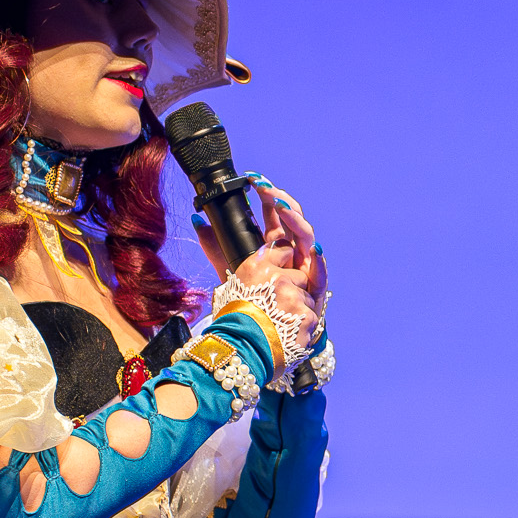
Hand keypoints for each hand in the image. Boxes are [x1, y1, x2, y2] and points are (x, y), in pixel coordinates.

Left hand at [195, 179, 326, 296]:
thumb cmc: (249, 305)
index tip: (253, 180)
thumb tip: (197, 219)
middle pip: (293, 220)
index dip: (268, 196)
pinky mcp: (315, 290)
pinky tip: (313, 250)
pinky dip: (318, 260)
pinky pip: (320, 272)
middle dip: (281, 200)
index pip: (275, 215)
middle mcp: (293, 254)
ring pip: (307, 238)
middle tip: (264, 187)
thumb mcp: (228, 271)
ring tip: (281, 207)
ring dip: (296, 220)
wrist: (260, 337)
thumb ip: (215, 246)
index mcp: (276, 247)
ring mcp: (306, 270)